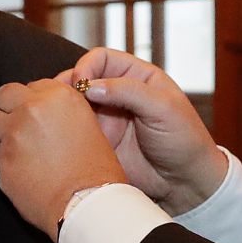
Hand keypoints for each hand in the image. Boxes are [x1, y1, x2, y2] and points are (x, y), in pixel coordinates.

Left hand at [0, 79, 126, 236]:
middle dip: (6, 107)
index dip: (30, 100)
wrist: (87, 203)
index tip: (33, 111)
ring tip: (21, 150)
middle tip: (14, 122)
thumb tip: (44, 111)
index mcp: (58, 96)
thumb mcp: (88, 125)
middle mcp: (32, 109)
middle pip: (3, 96)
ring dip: (2, 133)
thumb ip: (60, 111)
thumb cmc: (96, 171)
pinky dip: (8, 161)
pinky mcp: (2, 160)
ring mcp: (13, 135)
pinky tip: (27, 172)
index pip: (30, 85)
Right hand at [58, 49, 227, 214]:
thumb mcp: (163, 108)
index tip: (81, 84)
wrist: (186, 183)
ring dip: (62, 109)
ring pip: (74, 106)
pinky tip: (60, 136)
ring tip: (55, 118)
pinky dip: (64, 132)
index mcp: (136, 77)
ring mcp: (107, 119)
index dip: (86, 66)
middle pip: (81, 80)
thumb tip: (89, 86)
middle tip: (59, 101)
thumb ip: (128, 92)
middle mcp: (118, 95)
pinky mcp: (99, 143)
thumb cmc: (184, 140)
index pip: (101, 59)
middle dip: (67, 87)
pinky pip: (75, 132)